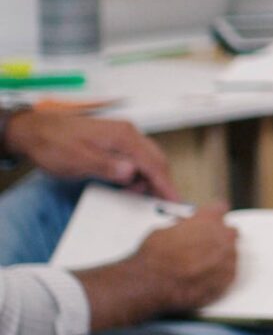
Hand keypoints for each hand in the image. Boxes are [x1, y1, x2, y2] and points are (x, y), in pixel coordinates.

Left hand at [4, 112, 174, 198]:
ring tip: (140, 197)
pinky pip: (136, 157)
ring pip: (147, 159)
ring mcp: (122, 136)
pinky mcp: (115, 141)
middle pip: (156, 159)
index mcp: (123, 136)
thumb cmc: (54, 144)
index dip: (165, 184)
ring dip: (149, 178)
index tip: (175, 201)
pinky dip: (138, 173)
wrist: (36, 130)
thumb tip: (131, 173)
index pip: (153, 163)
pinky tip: (129, 184)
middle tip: (163, 204)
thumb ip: (106, 166)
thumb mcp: (78, 160)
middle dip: (162, 182)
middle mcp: (128, 133)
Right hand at [131, 206, 238, 311]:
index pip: (220, 209)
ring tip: (197, 265)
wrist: (151, 283)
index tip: (208, 221)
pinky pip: (229, 272)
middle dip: (218, 237)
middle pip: (230, 232)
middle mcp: (223, 236)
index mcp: (208, 219)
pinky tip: (201, 277)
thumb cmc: (154, 257)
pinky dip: (218, 274)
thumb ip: (182, 227)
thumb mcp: (163, 231)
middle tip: (204, 245)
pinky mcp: (229, 278)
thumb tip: (184, 228)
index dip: (212, 216)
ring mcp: (228, 258)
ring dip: (218, 257)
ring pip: (230, 253)